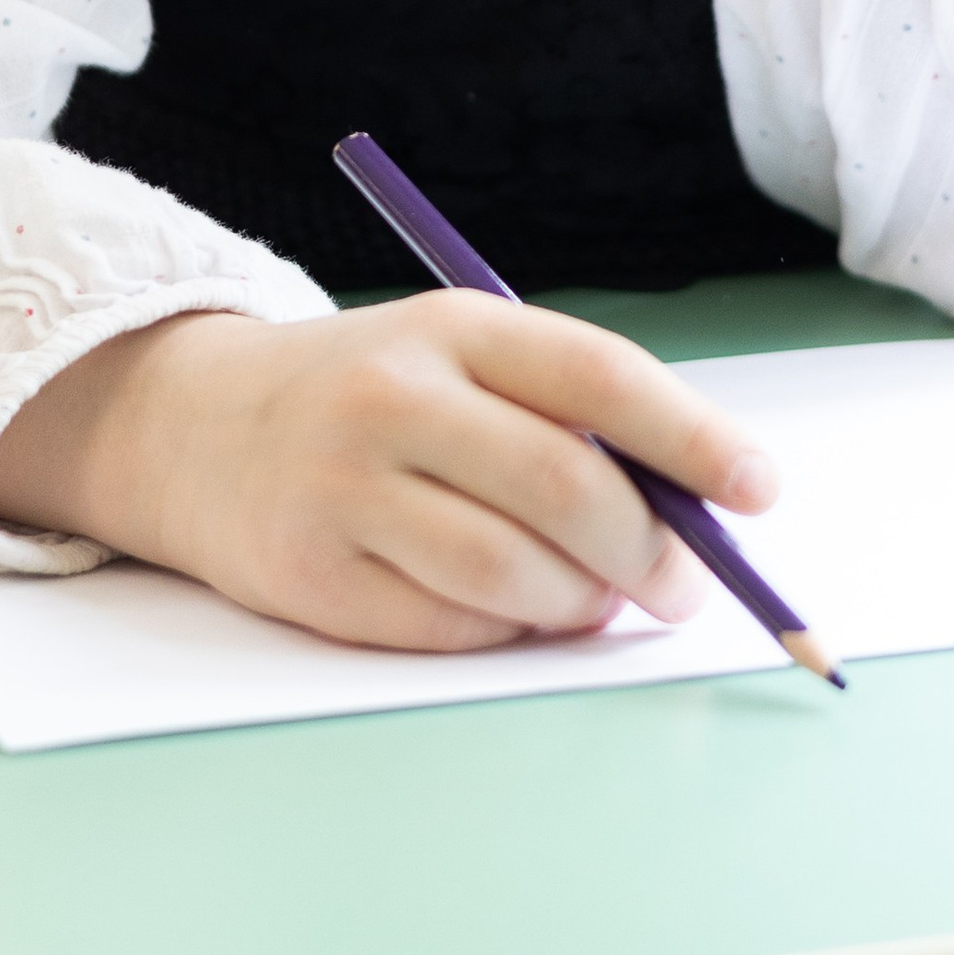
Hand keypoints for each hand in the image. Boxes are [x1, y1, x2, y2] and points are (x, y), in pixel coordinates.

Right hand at [0, 291, 779, 650]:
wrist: (195, 427)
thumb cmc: (376, 397)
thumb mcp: (463, 359)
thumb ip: (568, 416)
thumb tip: (694, 512)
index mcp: (453, 325)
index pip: (599, 378)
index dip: (693, 437)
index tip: (758, 488)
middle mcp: (394, 397)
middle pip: (566, 488)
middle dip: (650, 551)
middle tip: (683, 585)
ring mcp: (345, 488)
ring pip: (515, 571)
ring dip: (584, 603)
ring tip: (597, 598)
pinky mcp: (314, 577)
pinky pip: (453, 625)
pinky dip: (508, 629)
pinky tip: (512, 608)